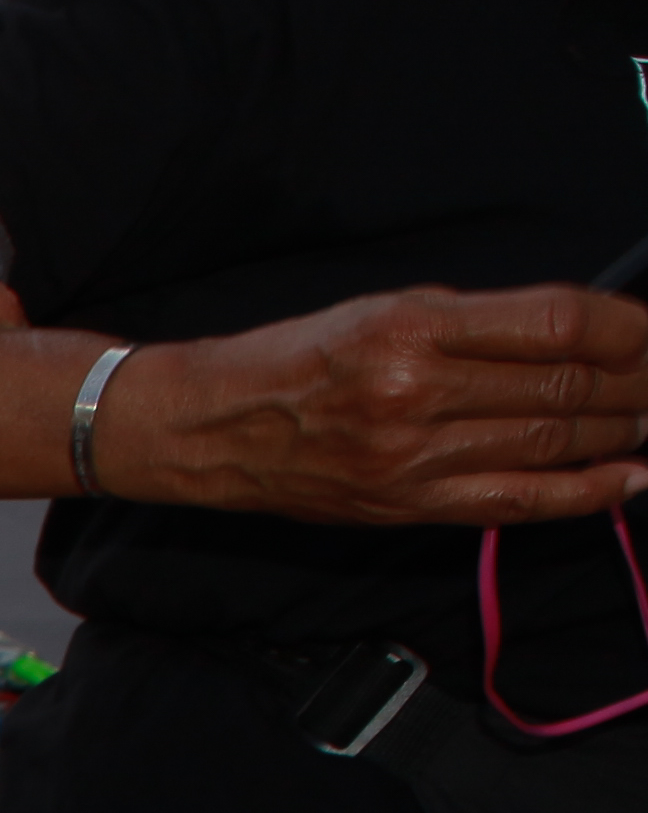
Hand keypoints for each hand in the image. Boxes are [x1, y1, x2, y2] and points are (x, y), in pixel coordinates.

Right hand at [104, 286, 647, 524]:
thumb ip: (479, 321)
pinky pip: (515, 501)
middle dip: (639, 380)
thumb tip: (576, 334)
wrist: (207, 429)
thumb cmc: (296, 359)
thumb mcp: (387, 307)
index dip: (630, 326)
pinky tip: (629, 477)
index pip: (555, 324)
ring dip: (621, 429)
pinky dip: (583, 492)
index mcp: (413, 327)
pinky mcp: (406, 505)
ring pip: (551, 440)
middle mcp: (415, 393)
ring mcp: (412, 458)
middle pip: (564, 385)